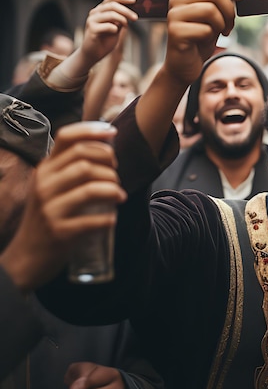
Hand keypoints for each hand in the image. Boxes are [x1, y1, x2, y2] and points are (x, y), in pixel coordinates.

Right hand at [0, 122, 126, 291]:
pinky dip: (108, 218)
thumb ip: (70, 167)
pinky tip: (111, 219)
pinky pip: (93, 220)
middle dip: (109, 165)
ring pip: (91, 188)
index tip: (113, 133)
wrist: (27, 257)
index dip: (92, 131)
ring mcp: (50, 208)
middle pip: (84, 161)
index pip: (66, 137)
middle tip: (116, 176)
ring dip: (113, 190)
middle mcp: (44, 184)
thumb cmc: (49, 216)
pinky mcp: (59, 231)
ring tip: (119, 196)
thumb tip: (107, 148)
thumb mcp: (51, 186)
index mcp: (44, 169)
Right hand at [80, 0, 137, 66]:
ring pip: (110, 14)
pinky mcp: (92, 29)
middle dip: (126, 11)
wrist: (93, 54)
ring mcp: (92, 20)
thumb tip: (132, 13)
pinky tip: (115, 31)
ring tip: (126, 26)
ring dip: (122, 19)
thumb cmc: (105, 41)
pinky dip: (114, 28)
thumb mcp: (116, 28)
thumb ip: (121, 20)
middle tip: (135, 18)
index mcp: (101, 10)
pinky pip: (107, 26)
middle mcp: (95, 13)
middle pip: (112, 5)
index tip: (134, 1)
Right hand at [164, 0, 242, 86]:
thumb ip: (223, 1)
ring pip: (211, 10)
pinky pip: (205, 29)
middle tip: (229, 26)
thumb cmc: (203, 39)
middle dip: (230, 11)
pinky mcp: (175, 32)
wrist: (186, 65)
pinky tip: (203, 42)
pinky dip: (210, 38)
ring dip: (221, 25)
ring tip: (218, 33)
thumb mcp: (216, 16)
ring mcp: (174, 15)